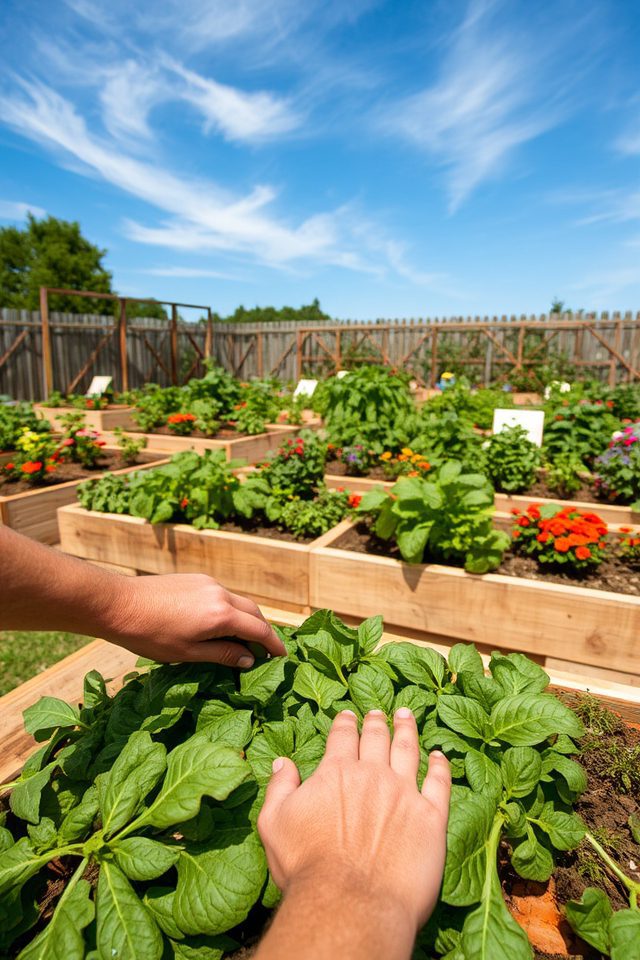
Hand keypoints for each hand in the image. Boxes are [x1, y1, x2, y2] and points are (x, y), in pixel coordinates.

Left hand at [104, 573, 285, 666]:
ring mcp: (208, 583)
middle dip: (263, 631)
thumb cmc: (150, 635)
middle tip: (265, 651)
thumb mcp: (188, 653)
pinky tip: (219, 624)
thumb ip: (222, 654)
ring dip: (246, 619)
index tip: (282, 657)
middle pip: (254, 612)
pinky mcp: (195, 579)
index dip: (273, 645)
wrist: (119, 604)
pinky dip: (230, 610)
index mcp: (221, 615)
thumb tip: (249, 659)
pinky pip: (222, 595)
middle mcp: (220, 594)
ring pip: (238, 602)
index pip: (259, 630)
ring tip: (242, 640)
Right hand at [257, 707, 450, 931]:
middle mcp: (372, 775)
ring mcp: (404, 793)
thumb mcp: (275, 824)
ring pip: (408, 750)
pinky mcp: (430, 817)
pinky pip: (439, 783)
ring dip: (407, 730)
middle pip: (377, 738)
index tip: (348, 715)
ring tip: (407, 716)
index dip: (345, 723)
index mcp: (336, 772)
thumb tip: (282, 762)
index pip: (342, 737)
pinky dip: (440, 766)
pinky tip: (440, 756)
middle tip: (379, 711)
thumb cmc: (306, 868)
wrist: (350, 903)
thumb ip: (279, 789)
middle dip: (377, 721)